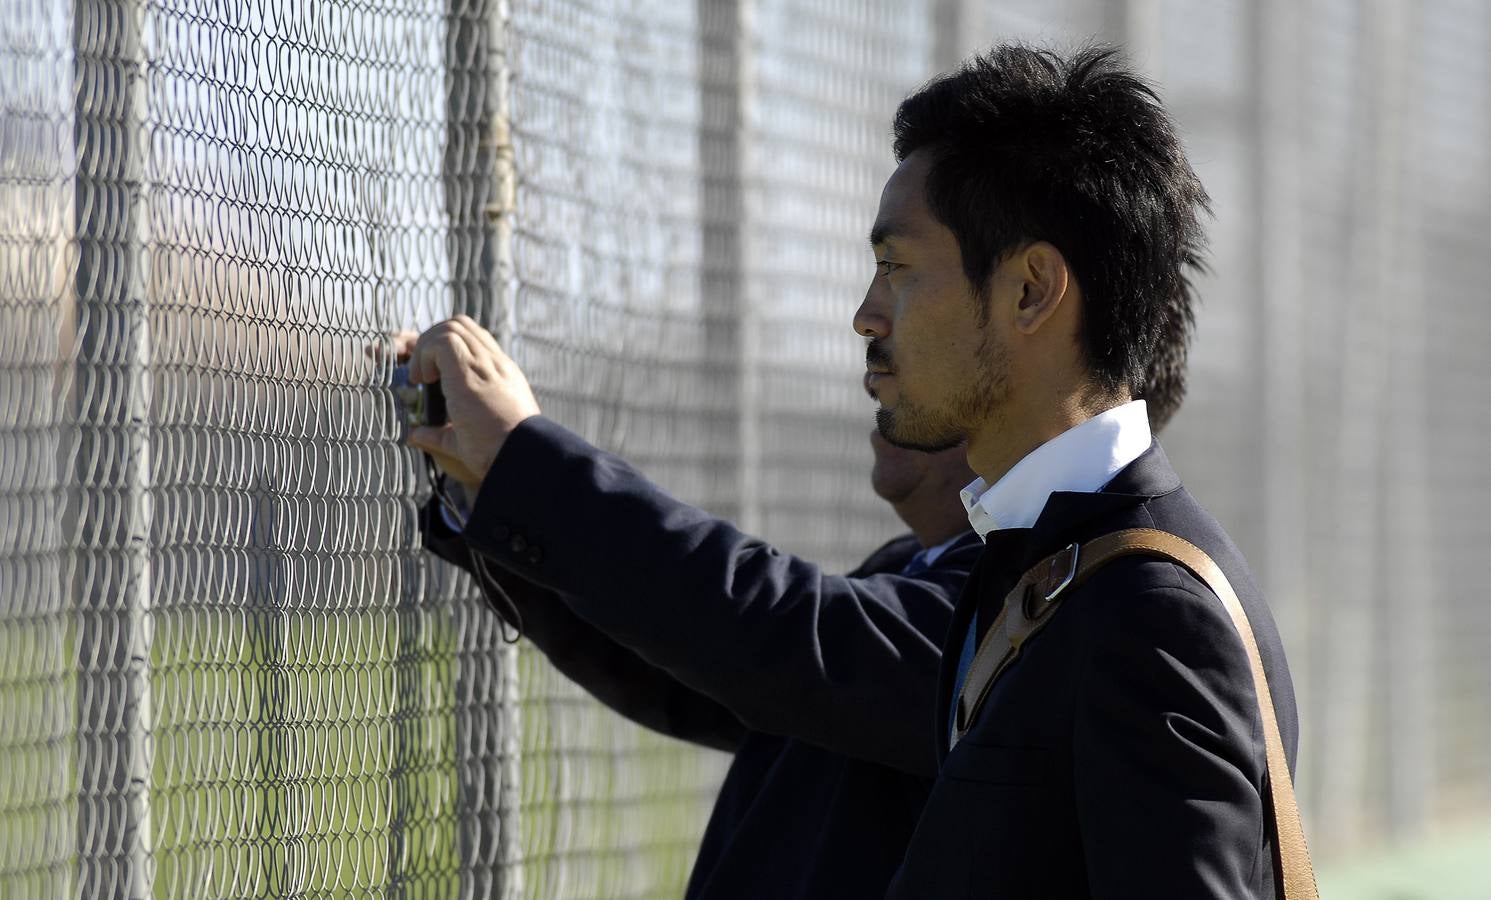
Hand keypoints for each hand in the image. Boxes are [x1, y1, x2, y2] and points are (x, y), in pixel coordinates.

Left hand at [395, 316, 540, 491]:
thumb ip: (440, 434)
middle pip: (461, 325)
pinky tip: (424, 380)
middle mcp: (495, 363)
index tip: (431, 375)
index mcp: (501, 376)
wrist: (520, 455)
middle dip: (432, 340)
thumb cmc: (499, 453)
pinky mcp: (470, 370)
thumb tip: (415, 434)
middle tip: (423, 374)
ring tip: (422, 378)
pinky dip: (425, 354)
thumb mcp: (465, 440)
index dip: (445, 349)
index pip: (473, 341)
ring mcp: (485, 363)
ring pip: (452, 327)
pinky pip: (442, 341)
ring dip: (427, 347)